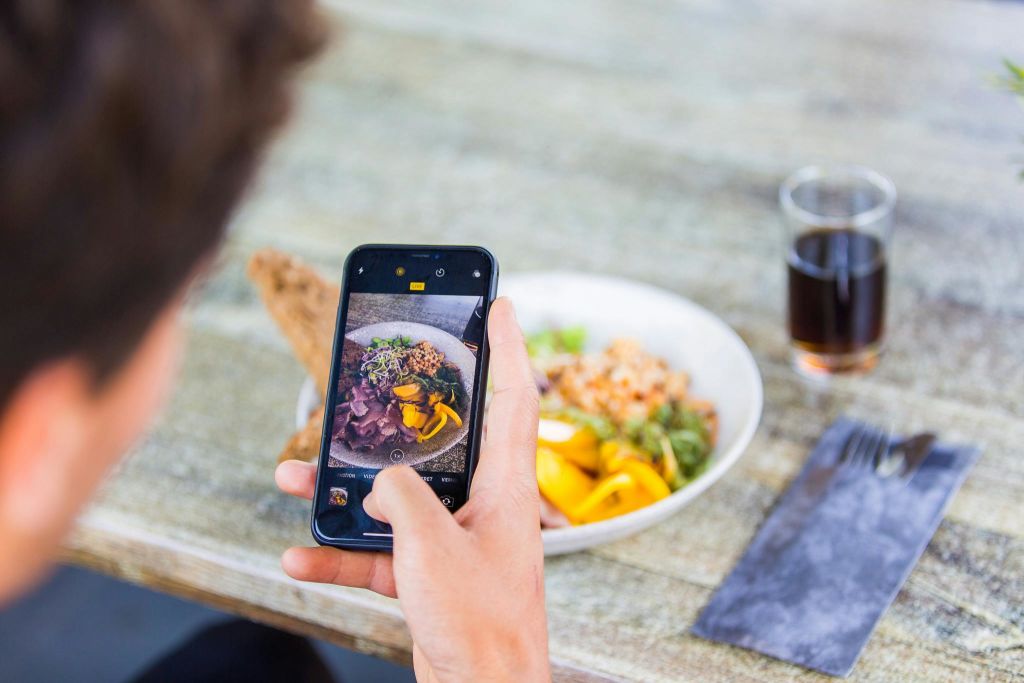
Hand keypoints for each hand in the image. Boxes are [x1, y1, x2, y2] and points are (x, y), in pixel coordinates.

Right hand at [276, 297, 549, 681]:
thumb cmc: (480, 625)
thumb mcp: (431, 545)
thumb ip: (402, 498)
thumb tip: (380, 485)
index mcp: (505, 488)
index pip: (514, 398)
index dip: (508, 347)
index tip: (499, 305)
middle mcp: (483, 507)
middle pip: (440, 442)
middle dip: (398, 415)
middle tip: (374, 380)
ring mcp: (454, 542)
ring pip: (395, 499)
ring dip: (346, 491)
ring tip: (295, 476)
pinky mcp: (429, 577)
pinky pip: (377, 555)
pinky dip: (340, 553)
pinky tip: (298, 554)